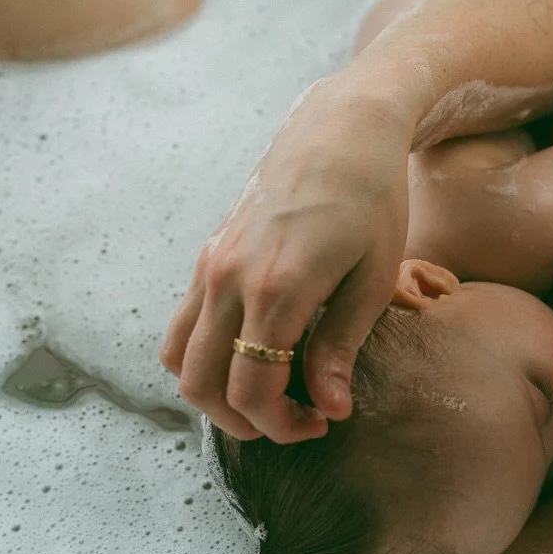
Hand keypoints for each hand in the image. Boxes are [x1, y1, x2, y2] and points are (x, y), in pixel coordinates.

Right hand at [159, 82, 410, 442]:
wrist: (343, 128)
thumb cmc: (373, 198)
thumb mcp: (373, 278)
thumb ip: (340, 348)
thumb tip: (329, 409)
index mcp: (275, 289)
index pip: (251, 390)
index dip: (281, 425)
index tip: (320, 422)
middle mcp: (228, 278)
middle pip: (201, 385)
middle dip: (244, 421)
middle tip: (294, 419)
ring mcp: (210, 264)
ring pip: (179, 358)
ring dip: (214, 391)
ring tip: (267, 393)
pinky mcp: (208, 253)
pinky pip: (183, 323)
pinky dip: (206, 354)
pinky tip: (253, 351)